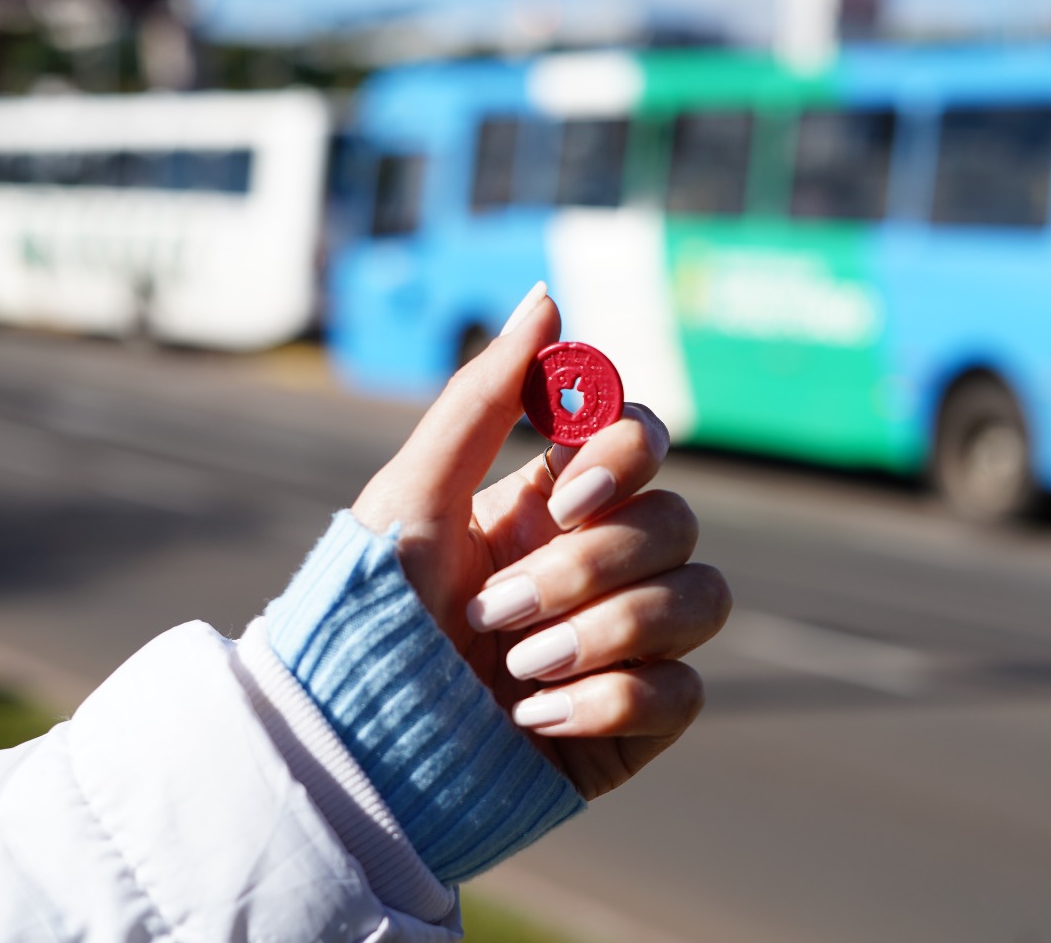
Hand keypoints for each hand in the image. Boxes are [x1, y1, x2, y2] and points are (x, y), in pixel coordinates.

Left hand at [351, 286, 729, 799]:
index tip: (565, 486)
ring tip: (516, 667)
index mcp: (549, 504)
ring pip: (702, 597)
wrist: (349, 752)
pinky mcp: (635, 720)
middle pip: (675, 522)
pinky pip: (684, 691)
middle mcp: (596, 564)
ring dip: (608, 629)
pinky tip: (535, 718)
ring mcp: (624, 641)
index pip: (641, 440)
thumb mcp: (410, 497)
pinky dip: (612, 701)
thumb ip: (482, 397)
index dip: (627, 452)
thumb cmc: (361, 617)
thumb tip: (547, 298)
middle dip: (590, 565)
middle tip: (497, 609)